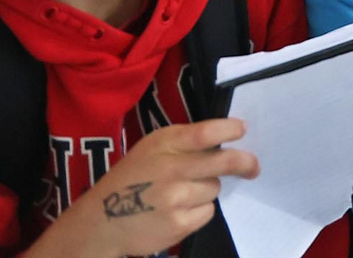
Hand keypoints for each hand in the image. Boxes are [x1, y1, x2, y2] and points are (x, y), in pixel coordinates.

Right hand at [44, 119, 256, 257]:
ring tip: (178, 195)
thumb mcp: (150, 150)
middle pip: (225, 161)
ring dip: (205, 190)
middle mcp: (171, 169)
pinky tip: (176, 212)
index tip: (243, 130)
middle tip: (253, 167)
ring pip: (215, 188)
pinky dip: (198, 211)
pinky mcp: (179, 224)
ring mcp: (175, 198)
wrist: (99, 223)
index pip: (206, 132)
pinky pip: (208, 211)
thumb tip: (227, 139)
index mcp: (163, 144)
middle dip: (245, 163)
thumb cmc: (131, 180)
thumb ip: (183, 142)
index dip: (229, 129)